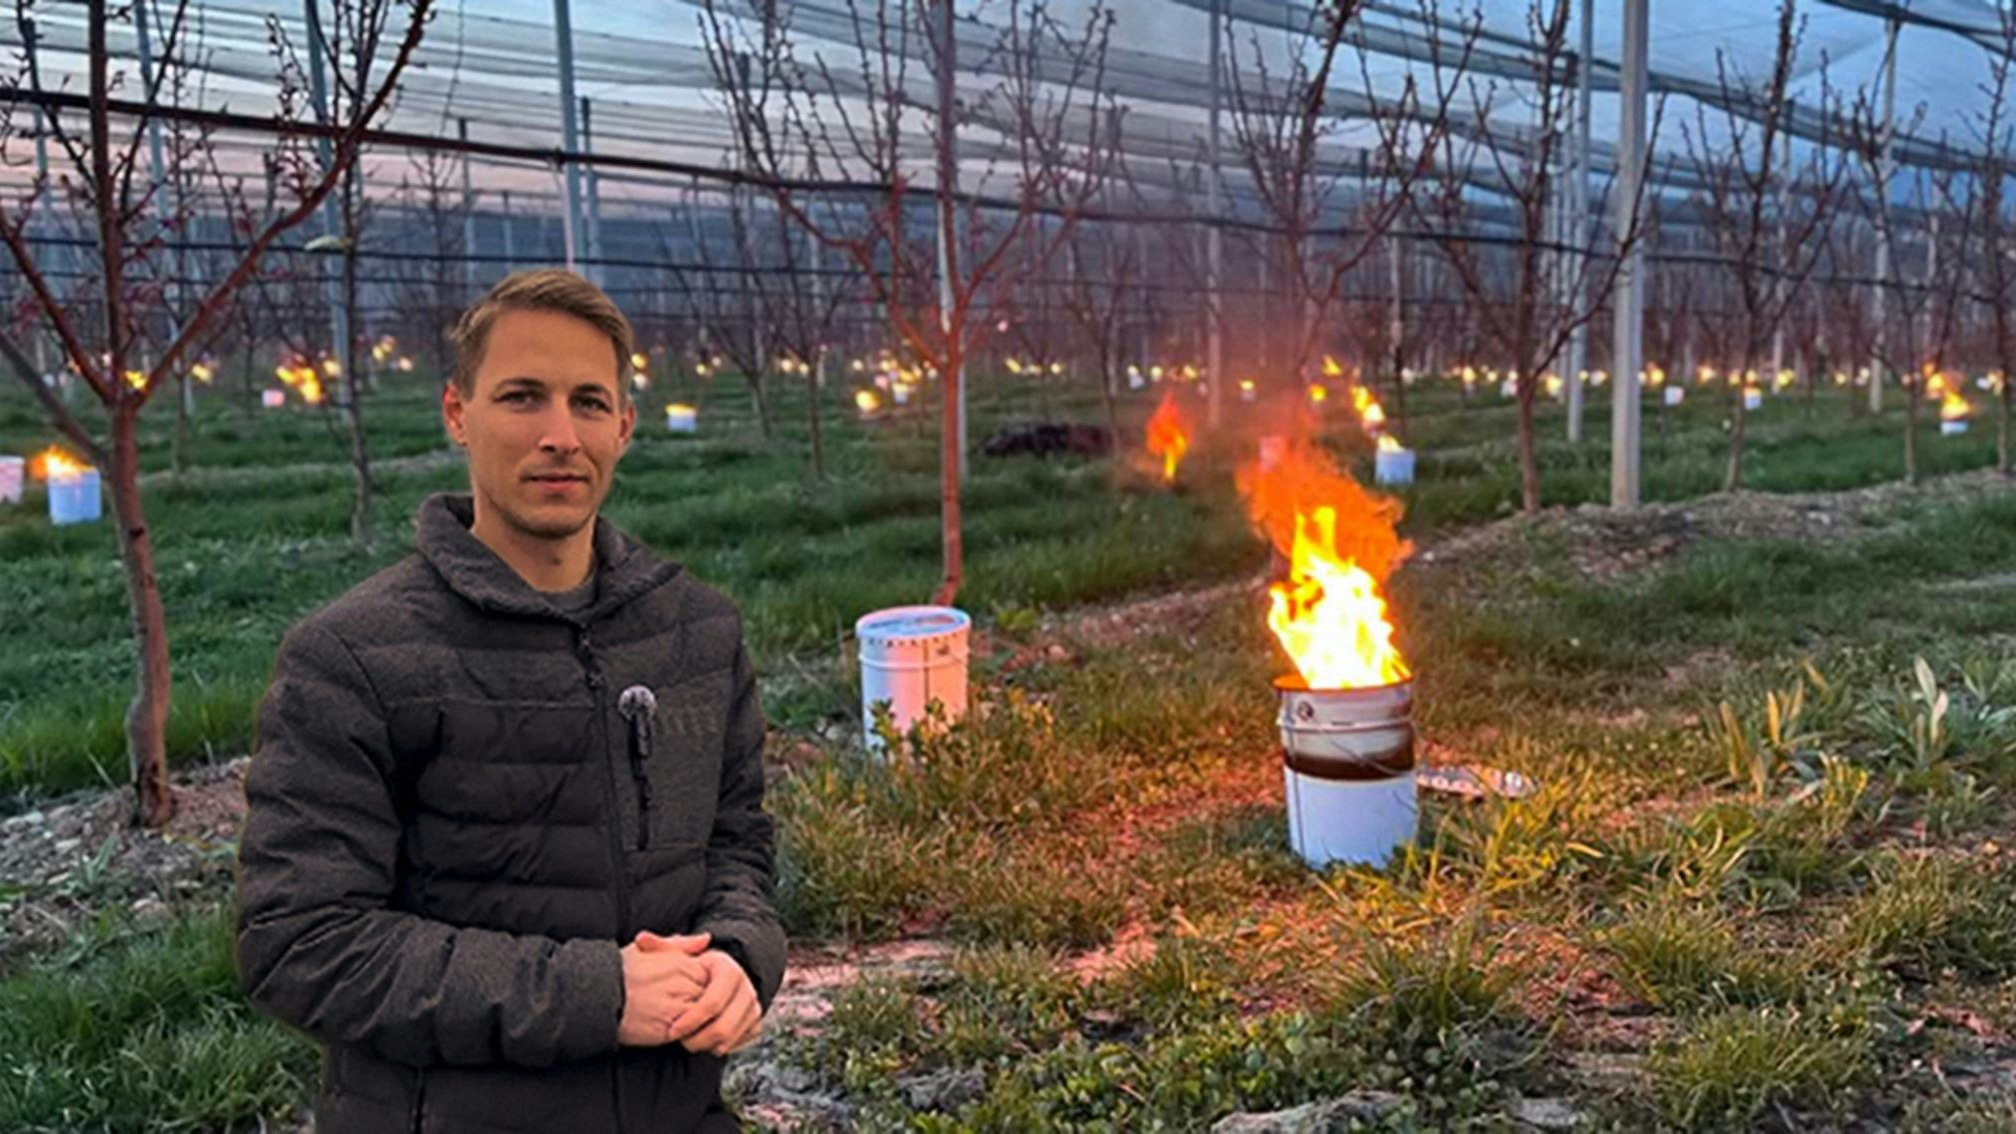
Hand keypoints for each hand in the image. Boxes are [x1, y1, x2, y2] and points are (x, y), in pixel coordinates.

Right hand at [616, 931, 711, 1046]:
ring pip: (703, 1016)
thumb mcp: (650, 948)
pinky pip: (690, 1033)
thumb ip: (682, 944)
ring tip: (680, 1016)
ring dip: (698, 1018)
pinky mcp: (668, 1030)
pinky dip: (688, 1032)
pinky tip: (674, 1027)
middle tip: (686, 1003)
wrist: (597, 998)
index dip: (703, 982)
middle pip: (710, 996)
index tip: (691, 987)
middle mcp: (682, 985)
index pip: (712, 975)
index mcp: (680, 963)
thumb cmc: (621, 971)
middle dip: (703, 1001)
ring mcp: (676, 1008)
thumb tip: (707, 939)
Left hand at [666, 949, 762, 1055]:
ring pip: (730, 1039)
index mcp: (729, 969)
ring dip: (706, 1046)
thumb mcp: (677, 955)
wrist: (716, 978)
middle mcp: (747, 987)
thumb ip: (659, 948)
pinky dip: (718, 1048)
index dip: (691, 1020)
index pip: (712, 1002)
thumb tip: (642, 939)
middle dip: (697, 1039)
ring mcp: (753, 1006)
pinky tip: (703, 1043)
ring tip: (687, 1042)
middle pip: (724, 1026)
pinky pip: (738, 1044)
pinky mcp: (755, 1022)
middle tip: (679, 1042)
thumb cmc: (692, 968)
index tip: (670, 1031)